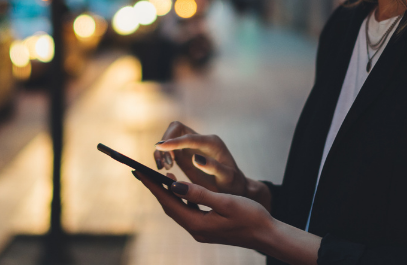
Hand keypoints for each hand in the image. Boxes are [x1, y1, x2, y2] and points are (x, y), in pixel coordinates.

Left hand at [134, 172, 320, 264]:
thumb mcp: (226, 202)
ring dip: (167, 193)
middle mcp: (196, 229)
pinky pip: (188, 211)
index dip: (152, 186)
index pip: (168, 201)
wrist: (268, 235)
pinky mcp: (208, 227)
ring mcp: (202, 230)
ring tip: (156, 177)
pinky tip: (180, 189)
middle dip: (155, 189)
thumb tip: (175, 185)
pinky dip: (180, 198)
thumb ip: (200, 193)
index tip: (138, 171)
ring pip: (178, 209)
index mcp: (198, 224)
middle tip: (141, 172)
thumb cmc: (251, 217)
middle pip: (169, 206)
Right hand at [153, 121, 248, 194]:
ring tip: (164, 167)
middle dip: (167, 143)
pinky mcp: (186, 152)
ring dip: (163, 149)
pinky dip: (164, 154)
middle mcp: (202, 140)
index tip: (159, 146)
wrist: (234, 186)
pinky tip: (166, 167)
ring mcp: (193, 145)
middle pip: (177, 128)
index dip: (174, 141)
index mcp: (212, 143)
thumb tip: (195, 158)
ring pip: (171, 135)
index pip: (189, 138)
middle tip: (165, 164)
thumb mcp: (227, 178)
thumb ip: (213, 167)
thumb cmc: (233, 183)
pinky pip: (170, 146)